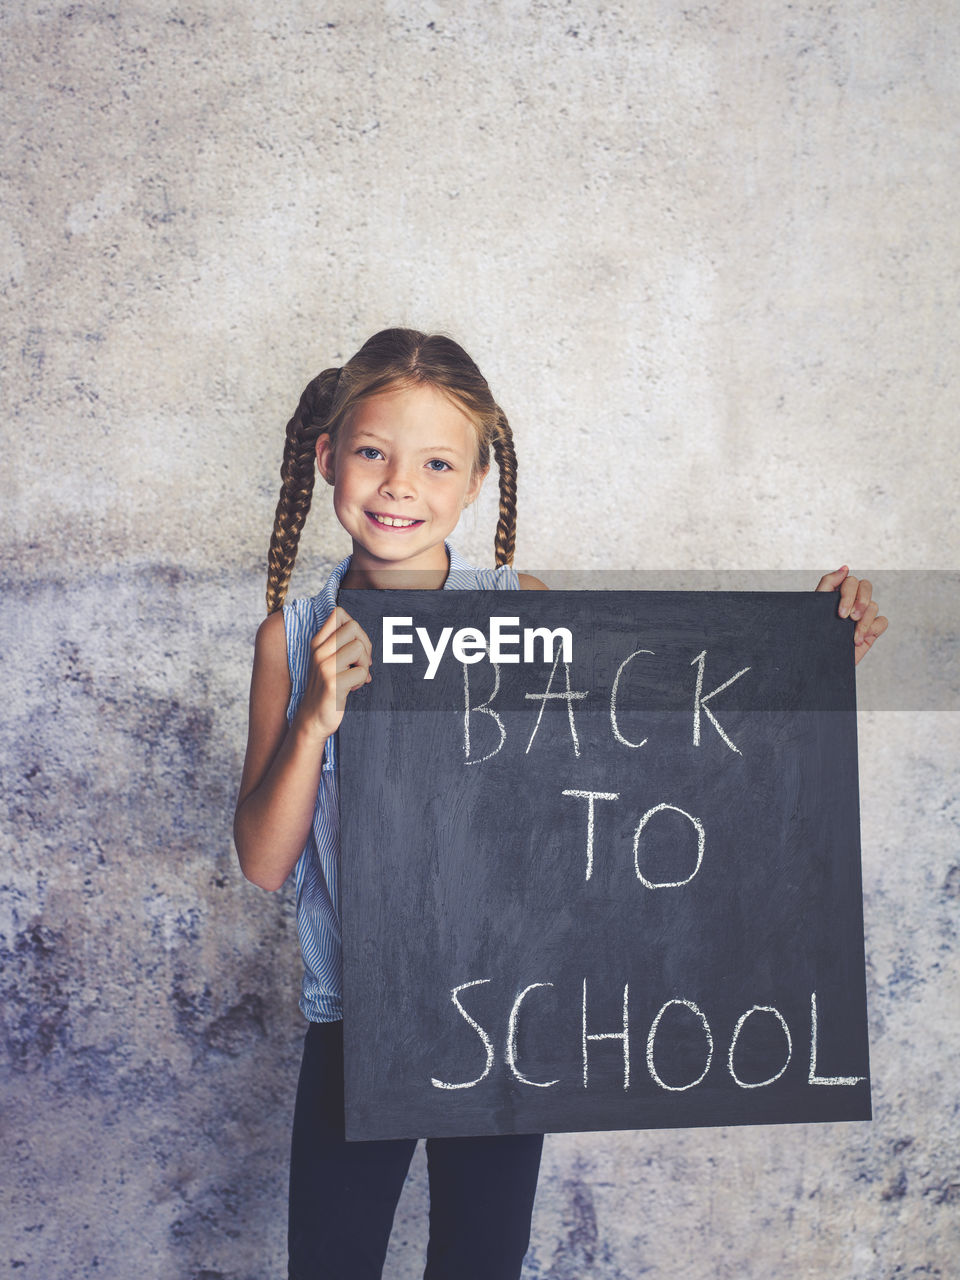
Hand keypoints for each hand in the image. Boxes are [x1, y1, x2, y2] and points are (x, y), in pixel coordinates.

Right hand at [298, 605, 372, 738]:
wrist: (311, 719)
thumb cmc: (325, 688)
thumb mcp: (327, 662)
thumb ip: (340, 646)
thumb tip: (364, 638)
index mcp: (317, 643)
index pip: (338, 613)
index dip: (355, 626)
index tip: (356, 644)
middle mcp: (319, 651)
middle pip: (353, 627)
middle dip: (365, 644)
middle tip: (362, 662)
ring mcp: (325, 667)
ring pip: (359, 648)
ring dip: (364, 664)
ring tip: (355, 676)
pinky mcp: (333, 683)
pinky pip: (362, 671)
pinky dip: (362, 680)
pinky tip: (351, 688)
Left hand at [815, 566, 887, 664]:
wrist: (817, 663)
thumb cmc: (813, 635)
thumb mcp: (816, 608)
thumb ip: (828, 584)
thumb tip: (845, 568)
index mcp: (837, 593)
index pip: (850, 581)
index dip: (849, 594)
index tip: (840, 614)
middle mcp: (851, 602)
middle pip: (866, 586)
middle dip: (860, 602)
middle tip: (849, 619)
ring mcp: (862, 616)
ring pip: (874, 605)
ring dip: (864, 622)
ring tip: (853, 637)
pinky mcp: (871, 630)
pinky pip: (882, 621)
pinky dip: (873, 629)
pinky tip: (859, 640)